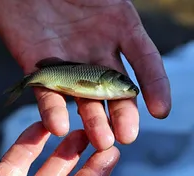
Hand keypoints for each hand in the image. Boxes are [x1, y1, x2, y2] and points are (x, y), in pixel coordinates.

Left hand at [0, 0, 170, 149]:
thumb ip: (117, 11)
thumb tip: (136, 32)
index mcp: (118, 29)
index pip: (144, 61)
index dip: (154, 85)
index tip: (160, 111)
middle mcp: (95, 51)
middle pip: (113, 89)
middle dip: (121, 114)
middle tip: (125, 136)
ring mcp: (67, 63)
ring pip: (83, 98)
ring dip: (92, 120)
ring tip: (100, 141)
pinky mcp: (38, 69)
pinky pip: (46, 94)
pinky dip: (52, 111)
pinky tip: (59, 127)